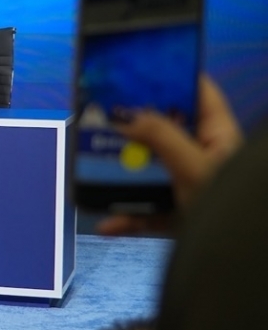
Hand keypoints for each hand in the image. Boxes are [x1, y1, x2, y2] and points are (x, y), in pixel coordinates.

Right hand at [97, 75, 243, 235]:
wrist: (237, 262)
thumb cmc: (230, 208)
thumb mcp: (195, 168)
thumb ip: (161, 137)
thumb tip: (126, 113)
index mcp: (217, 136)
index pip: (199, 93)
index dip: (173, 75)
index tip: (137, 67)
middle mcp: (202, 156)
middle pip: (164, 131)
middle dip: (131, 127)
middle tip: (100, 116)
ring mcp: (188, 186)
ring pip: (149, 172)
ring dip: (121, 176)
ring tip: (92, 169)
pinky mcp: (177, 216)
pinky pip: (146, 211)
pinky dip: (126, 218)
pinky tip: (107, 225)